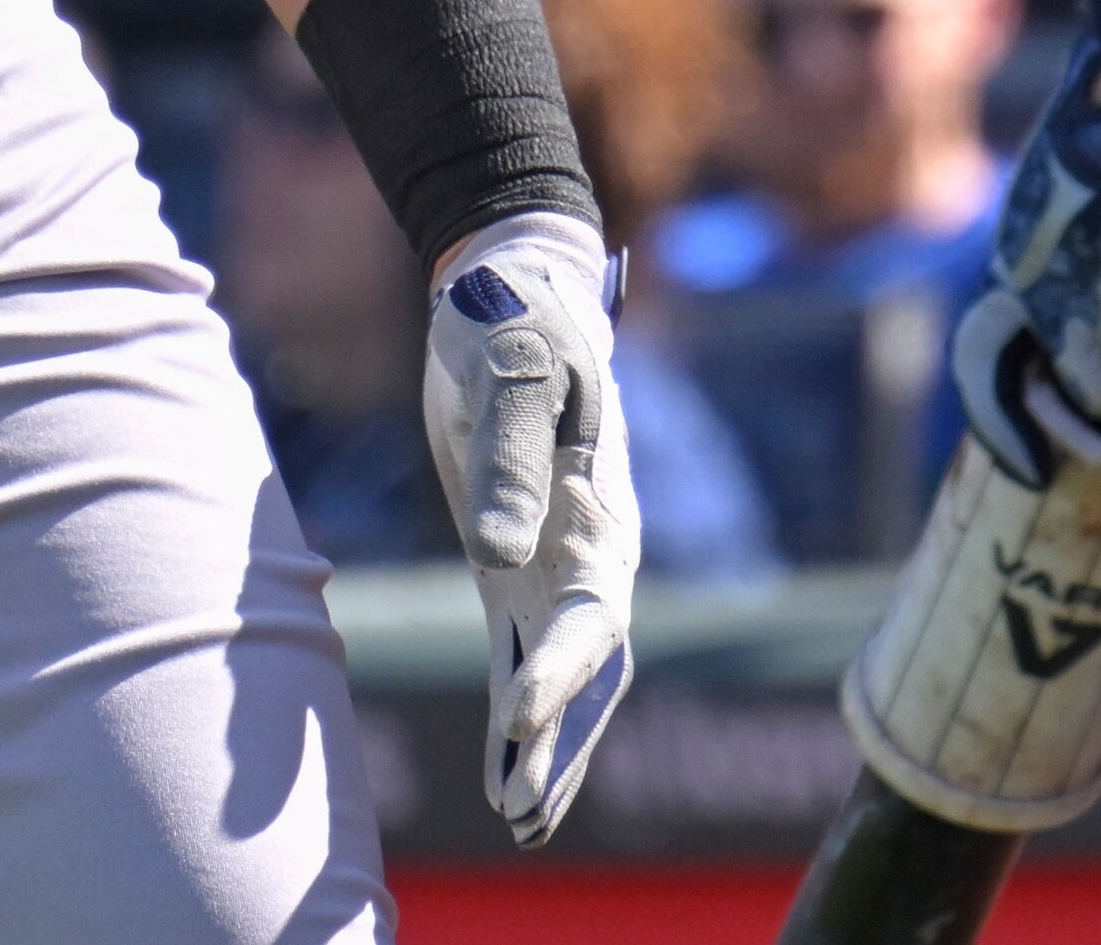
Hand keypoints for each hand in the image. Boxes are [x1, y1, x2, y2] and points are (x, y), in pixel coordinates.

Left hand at [418, 213, 636, 844]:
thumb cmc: (516, 318)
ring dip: (545, 739)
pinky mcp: (513, 555)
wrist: (508, 282)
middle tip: (525, 810)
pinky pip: (519, 644)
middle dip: (564, 737)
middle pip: (591, 663)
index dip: (560, 671)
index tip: (518, 717)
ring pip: (561, 668)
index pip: (594, 612)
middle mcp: (590, 544)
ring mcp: (554, 553)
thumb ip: (512, 463)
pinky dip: (511, 702)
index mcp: (602, 505)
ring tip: (517, 818)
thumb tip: (501, 558)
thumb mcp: (513, 373)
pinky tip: (497, 759)